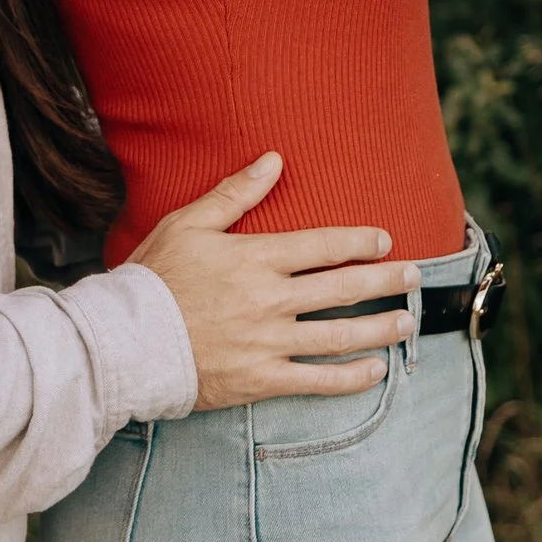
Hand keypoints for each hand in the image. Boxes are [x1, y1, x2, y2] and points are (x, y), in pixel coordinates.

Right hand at [131, 153, 407, 408]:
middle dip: (385, 280)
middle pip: (343, 288)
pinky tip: (375, 372)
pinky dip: (350, 378)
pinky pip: (315, 382)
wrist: (125, 342)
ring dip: (380, 328)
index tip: (384, 239)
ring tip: (407, 322)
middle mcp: (270, 300)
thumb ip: (235, 193)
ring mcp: (268, 343)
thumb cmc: (153, 278)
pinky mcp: (260, 380)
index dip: (359, 240)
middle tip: (415, 275)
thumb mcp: (188, 223)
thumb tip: (273, 160)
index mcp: (256, 259)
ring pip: (339, 335)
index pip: (323, 245)